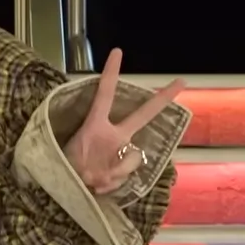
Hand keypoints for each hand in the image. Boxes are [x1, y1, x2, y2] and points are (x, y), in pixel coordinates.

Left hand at [63, 49, 184, 193]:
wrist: (65, 192)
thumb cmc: (63, 170)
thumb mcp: (72, 163)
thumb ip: (96, 166)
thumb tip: (110, 175)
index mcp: (95, 125)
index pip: (104, 95)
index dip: (110, 73)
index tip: (117, 51)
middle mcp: (112, 136)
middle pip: (142, 114)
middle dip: (162, 98)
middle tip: (182, 81)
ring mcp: (119, 153)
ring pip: (133, 159)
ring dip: (114, 172)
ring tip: (93, 179)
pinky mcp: (122, 172)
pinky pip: (125, 178)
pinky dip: (111, 186)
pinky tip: (97, 187)